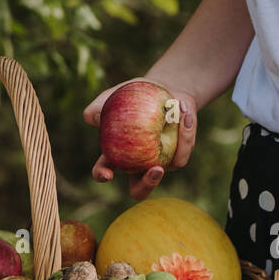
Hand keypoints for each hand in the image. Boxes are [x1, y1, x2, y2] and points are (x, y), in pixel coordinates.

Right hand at [83, 79, 198, 199]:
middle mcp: (137, 165)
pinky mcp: (178, 156)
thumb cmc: (134, 95)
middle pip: (139, 190)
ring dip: (177, 142)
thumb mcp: (115, 95)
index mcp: (115, 155)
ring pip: (169, 167)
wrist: (165, 90)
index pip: (104, 171)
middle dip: (147, 185)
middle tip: (156, 170)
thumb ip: (100, 105)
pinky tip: (184, 112)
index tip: (107, 174)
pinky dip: (186, 131)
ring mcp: (159, 163)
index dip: (102, 175)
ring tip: (178, 115)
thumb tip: (93, 117)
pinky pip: (183, 151)